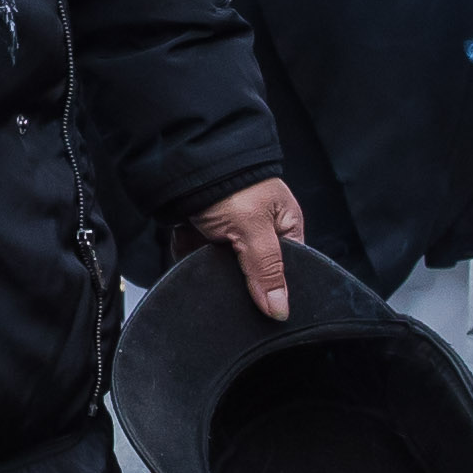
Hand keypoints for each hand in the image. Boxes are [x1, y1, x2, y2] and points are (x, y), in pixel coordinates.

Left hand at [184, 178, 300, 318]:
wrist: (184, 163)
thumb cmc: (228, 183)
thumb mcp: (253, 229)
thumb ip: (266, 269)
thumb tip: (280, 309)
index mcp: (286, 225)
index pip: (288, 269)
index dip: (275, 286)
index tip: (260, 301)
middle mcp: (261, 229)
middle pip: (253, 271)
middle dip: (235, 275)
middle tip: (224, 269)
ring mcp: (232, 231)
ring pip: (223, 268)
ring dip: (209, 266)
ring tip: (203, 255)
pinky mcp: (206, 233)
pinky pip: (200, 258)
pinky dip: (190, 255)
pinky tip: (187, 249)